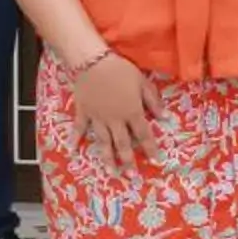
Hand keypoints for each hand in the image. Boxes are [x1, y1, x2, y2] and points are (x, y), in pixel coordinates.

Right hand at [70, 54, 162, 168]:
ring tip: (111, 174)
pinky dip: (75, 138)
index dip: (150, 149)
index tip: (156, 162)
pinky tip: (72, 149)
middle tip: (132, 177)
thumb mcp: (142, 82)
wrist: (92, 61)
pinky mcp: (83, 112)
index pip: (144, 135)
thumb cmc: (120, 69)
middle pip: (123, 144)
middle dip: (129, 161)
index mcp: (132, 112)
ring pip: (103, 142)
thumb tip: (165, 118)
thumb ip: (153, 101)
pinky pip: (79, 127)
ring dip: (107, 159)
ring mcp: (97, 118)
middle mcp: (115, 120)